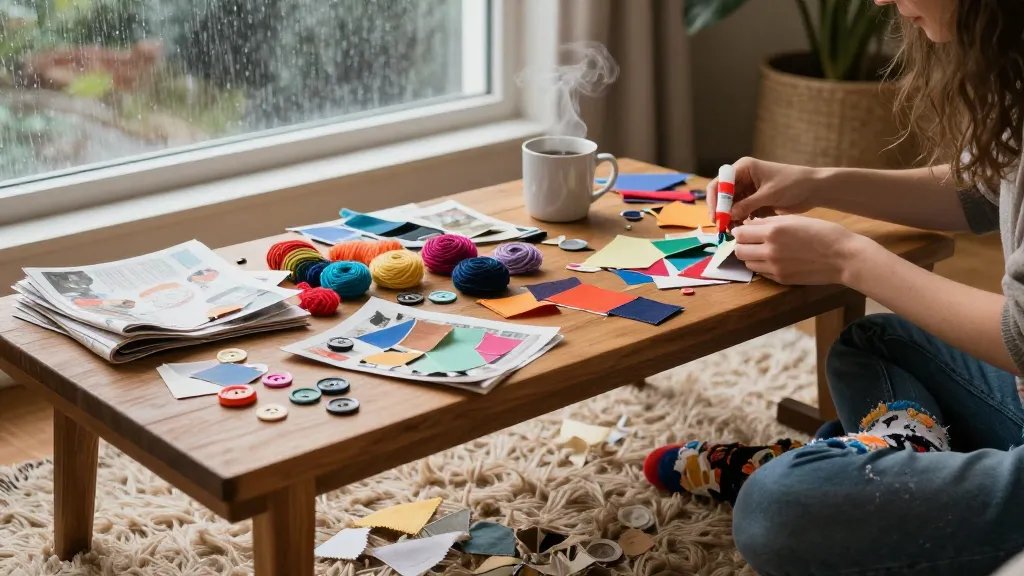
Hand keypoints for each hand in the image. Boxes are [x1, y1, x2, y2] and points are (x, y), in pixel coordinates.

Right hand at [706, 157, 821, 221]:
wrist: (814, 189)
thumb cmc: (793, 184)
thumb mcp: (769, 194)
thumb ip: (747, 205)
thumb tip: (728, 216)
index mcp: (743, 168)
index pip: (720, 183)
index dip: (715, 200)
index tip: (716, 216)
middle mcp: (742, 178)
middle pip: (723, 195)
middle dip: (722, 211)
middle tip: (722, 228)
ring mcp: (748, 190)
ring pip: (731, 205)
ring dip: (730, 217)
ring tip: (733, 231)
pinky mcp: (754, 200)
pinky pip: (741, 211)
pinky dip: (739, 219)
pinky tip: (743, 228)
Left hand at [732, 215, 869, 284]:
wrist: (843, 257)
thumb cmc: (823, 232)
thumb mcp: (795, 219)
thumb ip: (768, 222)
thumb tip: (749, 225)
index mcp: (773, 232)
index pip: (740, 233)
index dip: (740, 231)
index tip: (744, 230)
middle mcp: (770, 251)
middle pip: (739, 251)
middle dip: (742, 244)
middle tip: (750, 241)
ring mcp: (775, 268)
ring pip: (748, 264)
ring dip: (751, 256)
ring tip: (763, 250)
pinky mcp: (781, 279)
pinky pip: (762, 273)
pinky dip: (763, 266)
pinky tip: (775, 259)